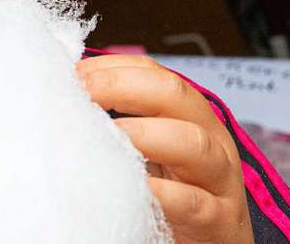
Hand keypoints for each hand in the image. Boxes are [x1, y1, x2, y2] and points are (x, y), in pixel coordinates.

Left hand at [76, 54, 253, 243]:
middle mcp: (210, 139)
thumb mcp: (152, 151)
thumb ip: (125, 123)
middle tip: (84, 95)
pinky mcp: (218, 221)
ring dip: (146, 134)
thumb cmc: (175, 195)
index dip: (113, 68)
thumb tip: (71, 95)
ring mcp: (218, 179)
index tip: (76, 75)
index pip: (155, 74)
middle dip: (123, 86)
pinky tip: (137, 188)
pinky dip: (164, 194)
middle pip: (176, 95)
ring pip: (194, 143)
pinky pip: (194, 202)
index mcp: (191, 116)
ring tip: (110, 137)